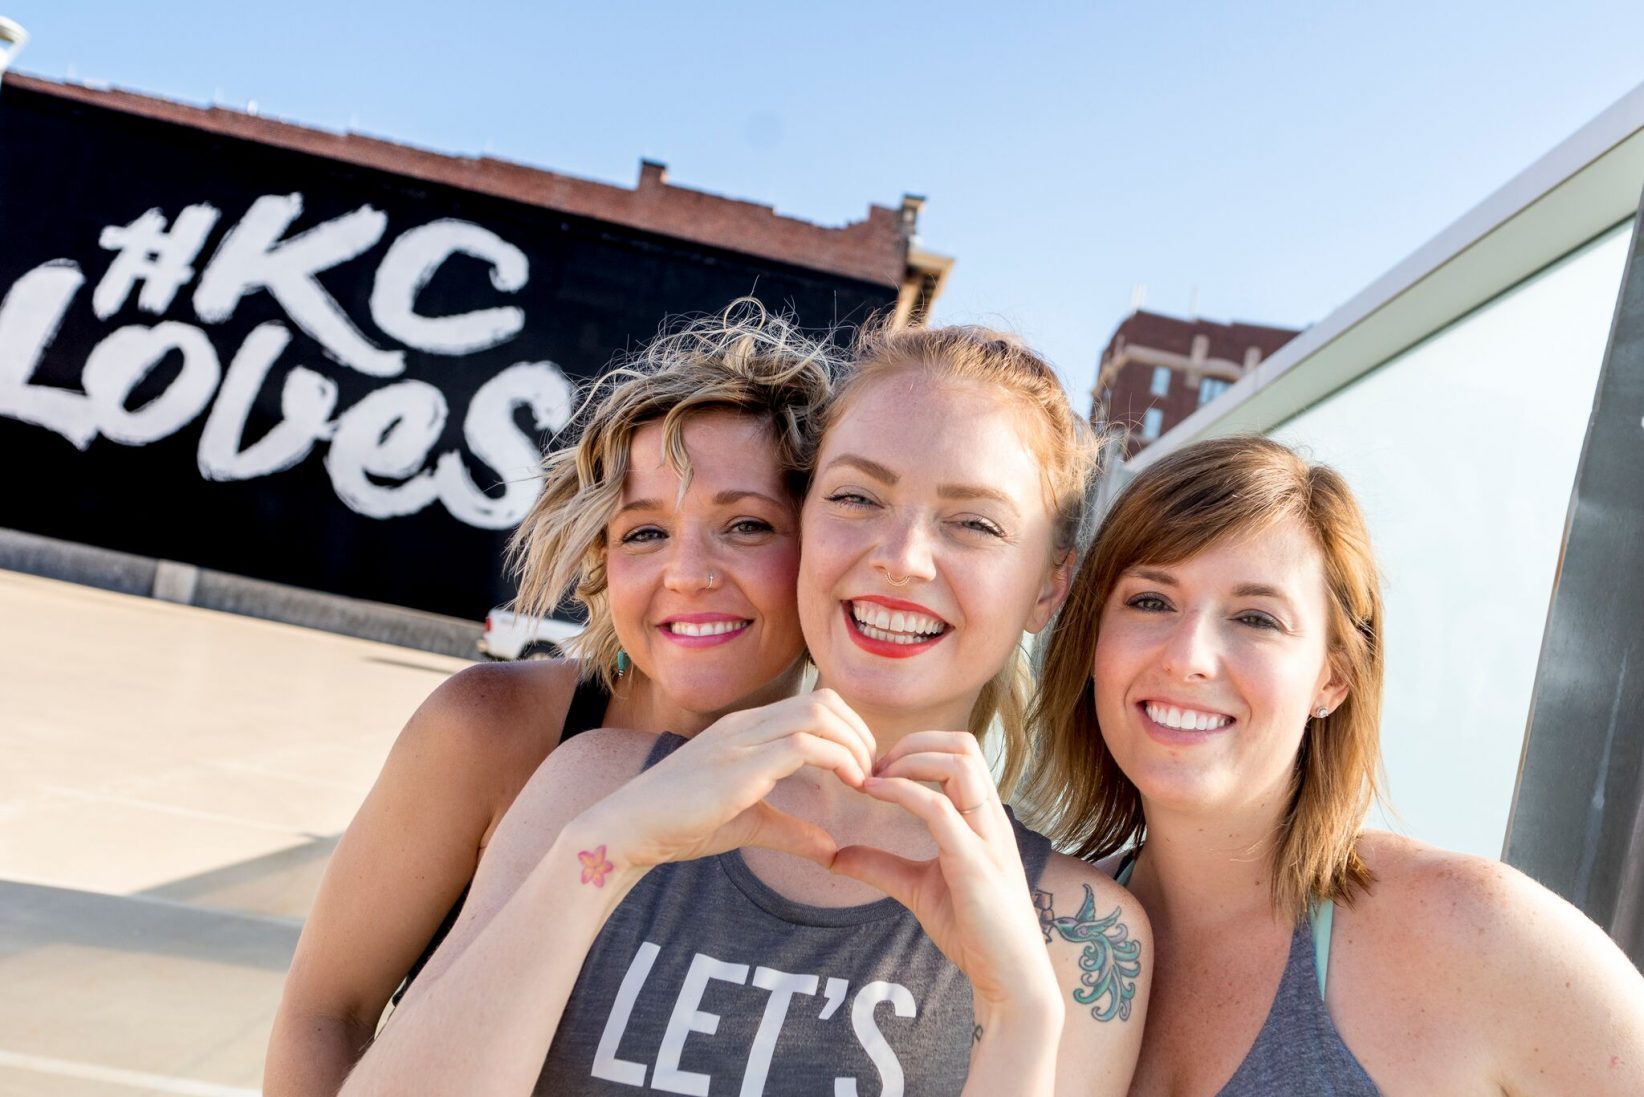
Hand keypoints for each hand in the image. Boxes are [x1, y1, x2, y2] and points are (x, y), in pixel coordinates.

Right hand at [572, 689, 876, 873]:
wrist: (628, 829)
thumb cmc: (681, 824)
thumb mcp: (748, 823)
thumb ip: (791, 830)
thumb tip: (831, 851)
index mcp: (746, 728)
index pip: (814, 702)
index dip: (850, 729)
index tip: (863, 767)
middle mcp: (746, 725)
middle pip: (824, 701)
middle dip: (860, 733)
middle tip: (871, 771)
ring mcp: (742, 741)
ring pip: (819, 715)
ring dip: (854, 745)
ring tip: (863, 779)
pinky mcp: (740, 768)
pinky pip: (804, 745)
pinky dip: (839, 760)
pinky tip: (849, 785)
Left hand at [830, 731, 1058, 1015]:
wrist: (1010, 977)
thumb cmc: (974, 931)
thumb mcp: (918, 889)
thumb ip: (882, 866)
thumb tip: (836, 855)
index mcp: (982, 818)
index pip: (961, 752)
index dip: (917, 747)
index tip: (877, 767)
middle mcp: (990, 819)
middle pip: (964, 745)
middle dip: (914, 743)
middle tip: (874, 765)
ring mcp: (987, 838)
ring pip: (959, 765)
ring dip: (909, 760)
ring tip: (873, 776)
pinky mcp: (976, 864)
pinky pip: (940, 810)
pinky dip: (903, 792)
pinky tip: (873, 793)